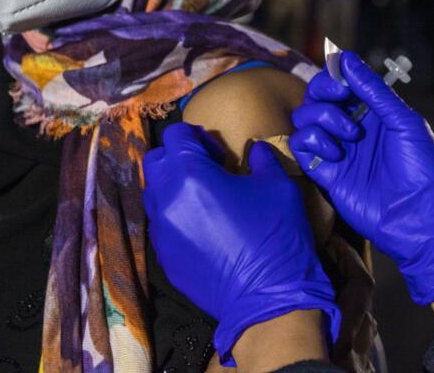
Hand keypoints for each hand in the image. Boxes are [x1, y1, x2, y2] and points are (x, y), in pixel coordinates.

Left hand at [142, 122, 340, 365]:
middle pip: (156, 160)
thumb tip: (255, 149)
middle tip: (208, 170)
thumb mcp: (279, 186)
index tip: (219, 153)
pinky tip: (204, 229)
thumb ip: (262, 159)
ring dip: (174, 187)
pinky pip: (161, 225)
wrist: (267, 299)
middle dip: (179, 157)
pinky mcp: (164, 258)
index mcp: (190, 174)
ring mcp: (161, 231)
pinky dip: (176, 217)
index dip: (197, 136)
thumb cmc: (274, 236)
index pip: (176, 135)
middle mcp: (166, 199)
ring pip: (154, 194)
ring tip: (204, 199)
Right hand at [289, 51, 433, 305]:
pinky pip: (301, 147)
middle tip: (341, 100)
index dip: (333, 76)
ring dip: (322, 118)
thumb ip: (374, 90)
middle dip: (323, 93)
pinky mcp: (325, 174)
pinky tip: (335, 155)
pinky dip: (312, 143)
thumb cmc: (422, 168)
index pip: (339, 83)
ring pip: (304, 119)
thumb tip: (346, 58)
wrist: (421, 218)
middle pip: (316, 97)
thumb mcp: (403, 122)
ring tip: (349, 136)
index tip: (342, 81)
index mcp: (372, 112)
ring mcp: (336, 150)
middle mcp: (350, 128)